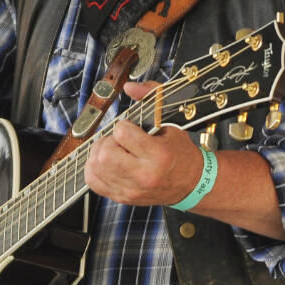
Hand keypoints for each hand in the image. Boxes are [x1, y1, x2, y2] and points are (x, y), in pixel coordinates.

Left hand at [83, 80, 202, 205]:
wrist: (191, 183)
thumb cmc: (180, 152)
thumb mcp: (172, 121)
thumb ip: (151, 97)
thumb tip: (129, 87)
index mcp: (159, 155)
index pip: (122, 134)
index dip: (123, 126)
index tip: (131, 128)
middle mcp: (144, 175)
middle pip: (104, 155)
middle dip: (107, 141)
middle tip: (119, 141)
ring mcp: (132, 189)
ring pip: (95, 167)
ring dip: (99, 154)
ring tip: (114, 151)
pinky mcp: (123, 198)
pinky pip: (93, 182)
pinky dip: (94, 169)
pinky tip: (107, 163)